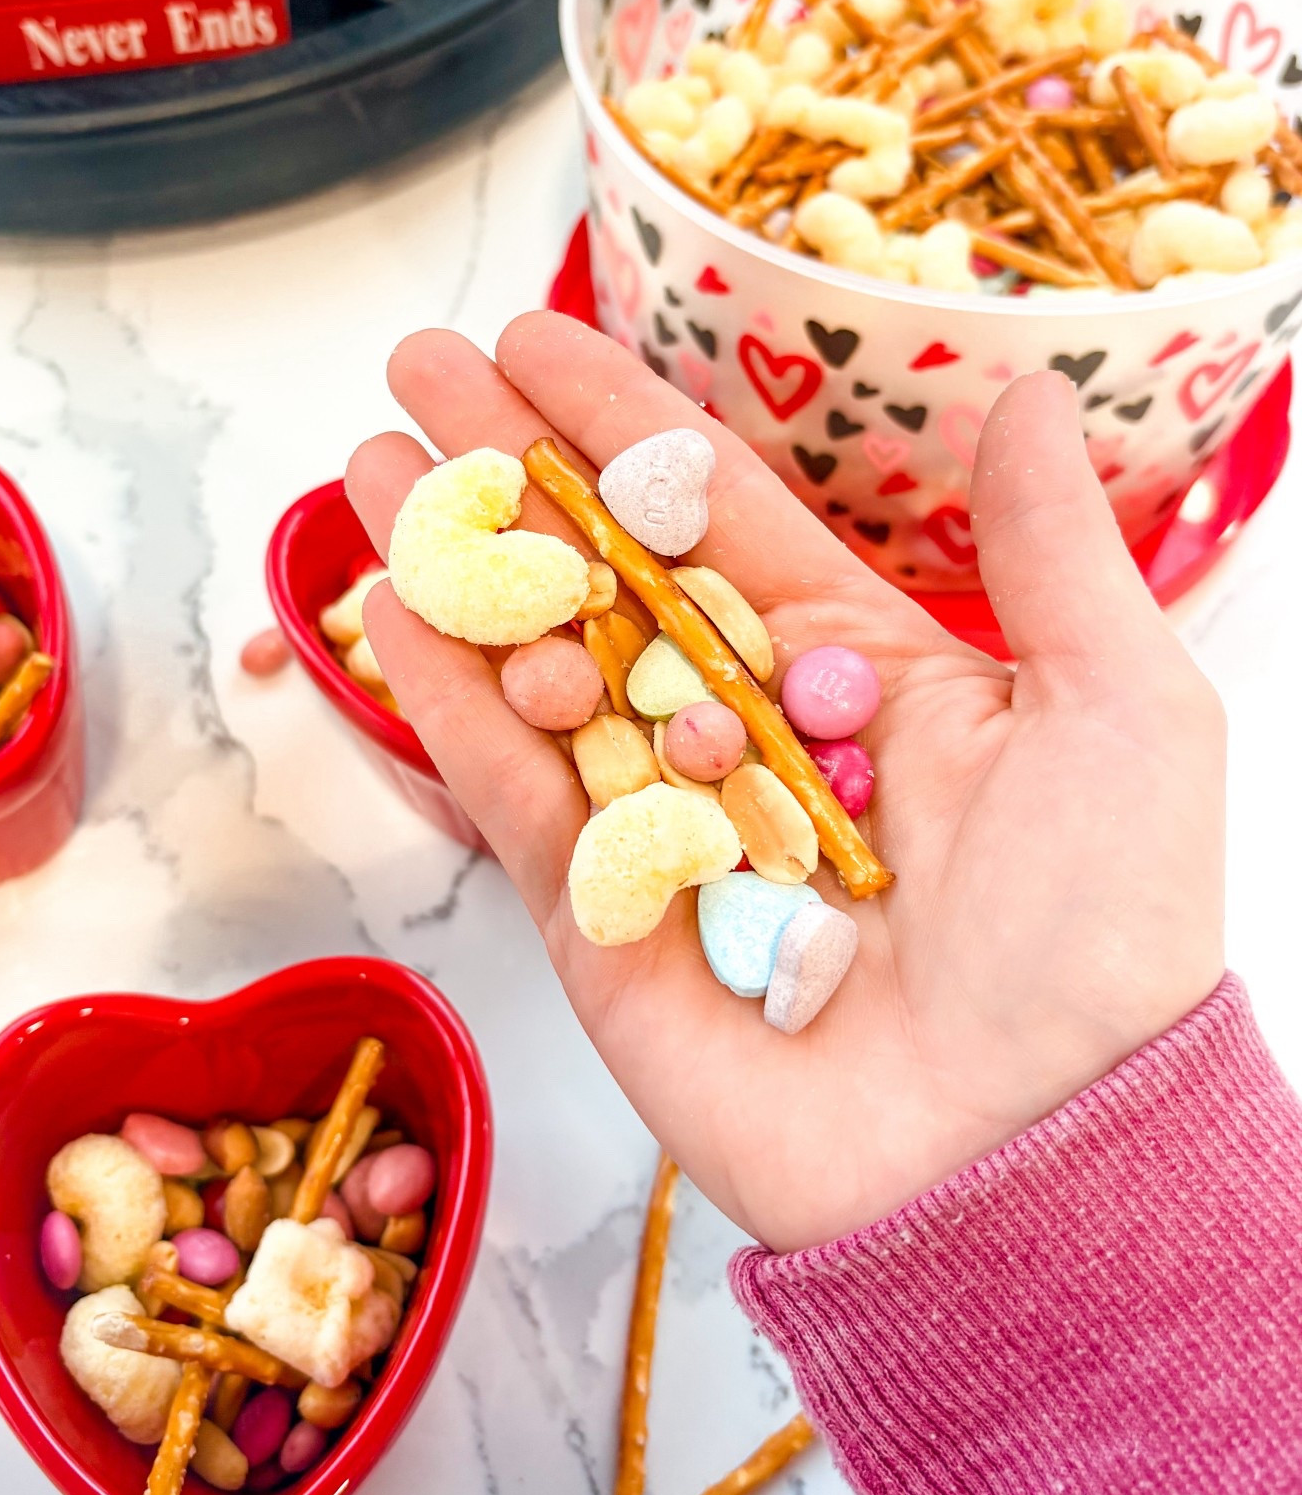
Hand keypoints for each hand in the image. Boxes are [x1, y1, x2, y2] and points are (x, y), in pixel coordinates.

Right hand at [346, 312, 1224, 1252]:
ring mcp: (665, 824)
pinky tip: (390, 607)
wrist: (1029, 1157)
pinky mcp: (603, 921)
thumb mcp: (1117, 713)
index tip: (534, 337)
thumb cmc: (1099, 938)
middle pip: (603, 570)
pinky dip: (448, 704)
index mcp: (858, 668)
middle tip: (418, 366)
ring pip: (539, 667)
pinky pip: (512, 794)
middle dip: (510, 467)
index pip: (716, 514)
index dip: (621, 423)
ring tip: (375, 461)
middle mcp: (747, 732)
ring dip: (455, 563)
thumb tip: (1024, 392)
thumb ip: (1050, 552)